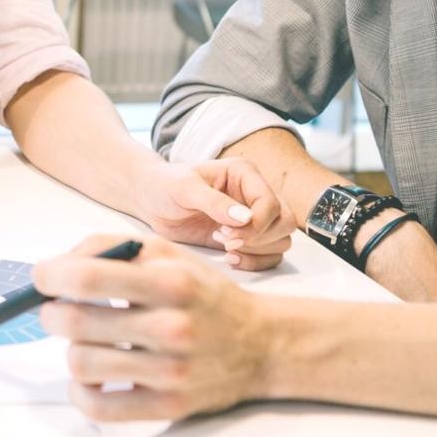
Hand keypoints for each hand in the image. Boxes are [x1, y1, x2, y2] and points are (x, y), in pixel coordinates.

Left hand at [35, 234, 265, 421]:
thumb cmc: (204, 294)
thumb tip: (58, 263)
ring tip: (83, 341)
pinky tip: (90, 378)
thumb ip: (112, 246)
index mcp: (170, 282)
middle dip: (50, 313)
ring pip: (81, 363)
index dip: (49, 276)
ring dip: (69, 349)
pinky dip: (81, 393)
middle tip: (54, 310)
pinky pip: (100, 408)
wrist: (261, 343)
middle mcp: (171, 326)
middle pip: (75, 322)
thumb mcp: (168, 253)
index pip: (88, 277)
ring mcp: (170, 371)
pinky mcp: (168, 407)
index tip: (41, 278)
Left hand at [131, 157, 292, 269]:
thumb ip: (214, 202)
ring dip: (258, 251)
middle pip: (285, 222)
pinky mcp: (247, 237)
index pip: (271, 203)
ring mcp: (254, 216)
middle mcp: (255, 193)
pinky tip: (230, 259)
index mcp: (245, 173)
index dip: (256, 225)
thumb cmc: (165, 186)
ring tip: (225, 248)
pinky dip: (256, 262)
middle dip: (258, 238)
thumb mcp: (184, 189)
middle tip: (224, 242)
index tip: (225, 236)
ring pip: (282, 240)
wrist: (151, 200)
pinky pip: (270, 255)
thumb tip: (245, 218)